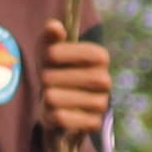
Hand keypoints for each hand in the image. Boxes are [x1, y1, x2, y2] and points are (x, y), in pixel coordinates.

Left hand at [41, 22, 112, 137]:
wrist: (61, 107)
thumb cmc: (55, 72)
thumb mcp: (49, 51)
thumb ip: (50, 37)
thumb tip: (54, 27)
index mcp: (101, 57)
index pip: (79, 51)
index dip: (57, 54)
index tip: (49, 56)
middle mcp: (105, 80)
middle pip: (57, 76)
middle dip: (45, 78)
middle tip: (47, 81)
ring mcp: (102, 104)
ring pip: (53, 98)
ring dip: (46, 99)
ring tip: (52, 98)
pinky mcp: (93, 124)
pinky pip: (60, 118)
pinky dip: (51, 116)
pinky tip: (55, 113)